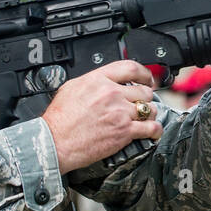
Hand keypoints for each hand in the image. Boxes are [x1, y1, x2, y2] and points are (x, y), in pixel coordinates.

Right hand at [42, 60, 161, 173]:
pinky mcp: (125, 132)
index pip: (131, 68)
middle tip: (140, 104)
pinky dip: (155, 131)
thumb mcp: (71, 88)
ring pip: (150, 109)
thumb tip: (104, 81)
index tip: (147, 79)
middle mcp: (112, 94)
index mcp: (98, 80)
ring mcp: (120, 112)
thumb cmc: (59, 119)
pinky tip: (152, 132)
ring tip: (143, 119)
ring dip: (149, 114)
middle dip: (144, 98)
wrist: (55, 142)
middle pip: (144, 90)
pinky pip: (151, 128)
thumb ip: (93, 82)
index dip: (144, 74)